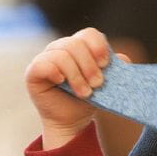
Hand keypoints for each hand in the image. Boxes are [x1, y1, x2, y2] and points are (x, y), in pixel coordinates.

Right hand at [25, 28, 117, 149]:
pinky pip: (43, 64)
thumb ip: (116, 69)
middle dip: (89, 66)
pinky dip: (56, 73)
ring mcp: (45, 59)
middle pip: (75, 44)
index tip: (106, 65)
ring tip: (85, 93)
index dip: (99, 47)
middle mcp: (60, 48)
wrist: (71, 121)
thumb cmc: (87, 99)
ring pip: (62, 55)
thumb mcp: (106, 83)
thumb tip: (124, 60)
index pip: (88, 34)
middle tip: (98, 84)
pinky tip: (62, 83)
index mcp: (78, 46)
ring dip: (76, 76)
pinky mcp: (33, 72)